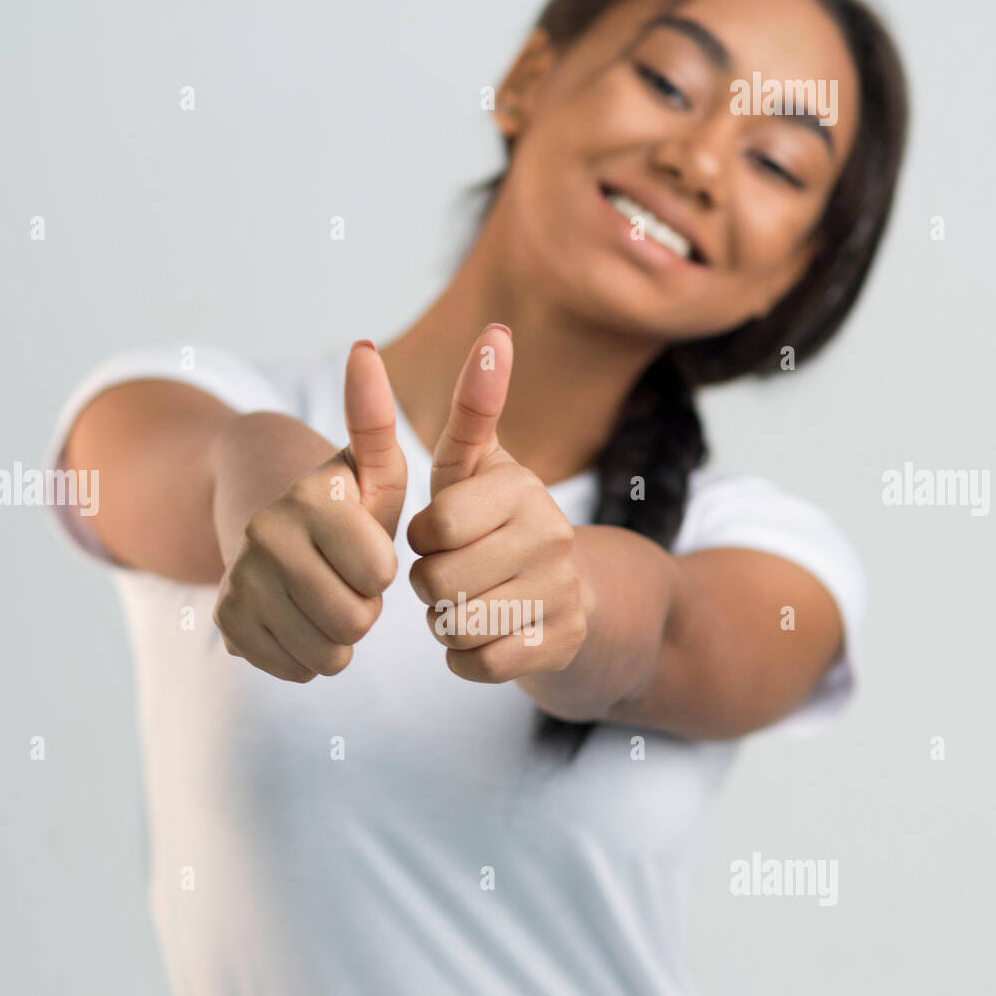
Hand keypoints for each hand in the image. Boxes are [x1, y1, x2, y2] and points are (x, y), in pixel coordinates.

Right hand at [212, 341, 406, 680]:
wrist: (276, 529)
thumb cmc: (347, 504)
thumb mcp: (375, 468)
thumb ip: (377, 419)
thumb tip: (364, 348)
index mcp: (311, 496)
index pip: (379, 573)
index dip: (383, 571)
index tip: (368, 550)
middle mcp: (265, 534)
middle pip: (353, 620)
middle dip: (364, 609)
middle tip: (349, 581)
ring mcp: (240, 580)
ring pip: (325, 653)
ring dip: (340, 637)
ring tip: (329, 599)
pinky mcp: (226, 621)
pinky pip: (294, 669)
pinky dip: (308, 656)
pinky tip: (301, 620)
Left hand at [407, 325, 587, 682]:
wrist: (571, 594)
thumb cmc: (496, 523)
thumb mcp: (477, 466)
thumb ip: (473, 406)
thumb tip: (496, 332)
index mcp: (522, 487)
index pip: (435, 526)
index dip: (424, 538)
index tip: (443, 533)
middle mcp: (552, 536)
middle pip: (438, 580)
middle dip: (430, 585)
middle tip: (455, 574)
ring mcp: (562, 592)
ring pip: (456, 625)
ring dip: (445, 622)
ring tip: (469, 603)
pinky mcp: (563, 643)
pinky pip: (480, 663)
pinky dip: (465, 657)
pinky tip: (483, 637)